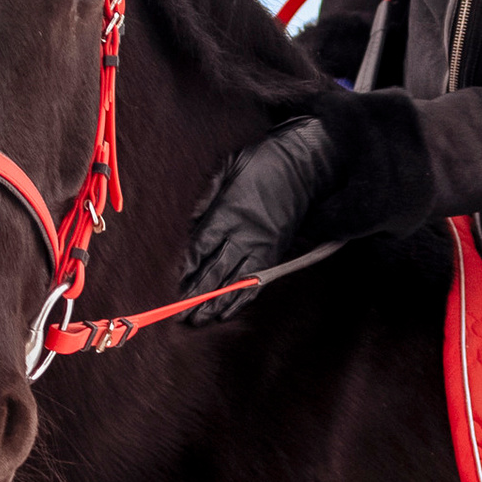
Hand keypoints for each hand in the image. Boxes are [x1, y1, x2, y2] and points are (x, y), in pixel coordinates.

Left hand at [177, 114, 346, 321]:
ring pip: (233, 282)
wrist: (305, 167)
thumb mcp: (229, 167)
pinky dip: (239, 300)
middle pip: (214, 270)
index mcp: (228, 213)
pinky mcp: (274, 254)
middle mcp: (243, 235)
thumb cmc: (264, 161)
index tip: (177, 282)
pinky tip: (225, 312)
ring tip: (198, 320)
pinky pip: (254, 283)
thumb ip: (208, 195)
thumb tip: (192, 221)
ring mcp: (260, 247)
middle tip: (179, 312)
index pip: (201, 246)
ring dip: (214, 303)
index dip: (188, 267)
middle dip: (196, 293)